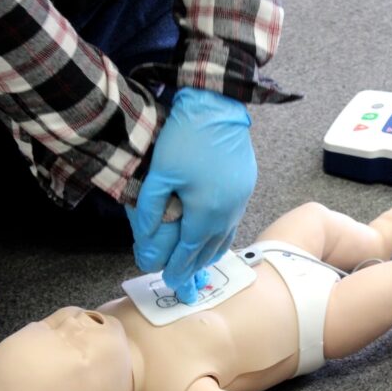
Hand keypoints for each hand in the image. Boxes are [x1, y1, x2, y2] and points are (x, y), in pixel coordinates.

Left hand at [129, 87, 255, 303]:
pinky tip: (211, 236)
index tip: (170, 282)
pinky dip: (220, 236)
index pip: (189, 251)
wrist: (218, 108)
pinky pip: (233, 222)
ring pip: (225, 238)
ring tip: (195, 264)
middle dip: (194, 267)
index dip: (178, 268)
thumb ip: (151, 210)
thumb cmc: (186, 137)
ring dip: (209, 254)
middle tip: (181, 279)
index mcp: (206, 212)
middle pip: (210, 250)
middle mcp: (228, 212)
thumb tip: (145, 240)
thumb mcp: (160, 174)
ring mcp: (241, 200)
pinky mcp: (246, 188)